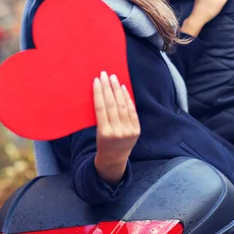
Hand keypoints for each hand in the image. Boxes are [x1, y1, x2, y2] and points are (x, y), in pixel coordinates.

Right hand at [93, 71, 139, 185]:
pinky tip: (123, 88)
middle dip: (108, 87)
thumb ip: (100, 116)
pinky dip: (128, 98)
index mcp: (103, 133)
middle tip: (105, 74)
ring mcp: (128, 131)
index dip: (98, 92)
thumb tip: (100, 92)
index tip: (96, 80)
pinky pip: (132, 110)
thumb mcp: (97, 131)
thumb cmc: (102, 142)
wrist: (114, 159)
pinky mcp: (136, 130)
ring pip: (123, 105)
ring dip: (118, 89)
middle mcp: (117, 132)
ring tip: (113, 78)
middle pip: (112, 104)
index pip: (101, 108)